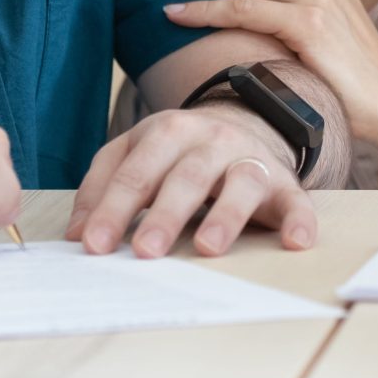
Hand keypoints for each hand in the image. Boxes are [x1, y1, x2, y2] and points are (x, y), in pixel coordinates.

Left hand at [66, 102, 318, 257]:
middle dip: (164, 214)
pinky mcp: (284, 181)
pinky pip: (296, 198)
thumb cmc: (178, 153)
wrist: (244, 125)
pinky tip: (296, 242)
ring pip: (240, 182)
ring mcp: (250, 157)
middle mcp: (211, 139)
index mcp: (167, 131)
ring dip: (225, 216)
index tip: (94, 245)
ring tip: (207, 248)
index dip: (114, 209)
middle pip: (186, 176)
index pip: (136, 172)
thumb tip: (78, 233)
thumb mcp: (134, 155)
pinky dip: (299, 219)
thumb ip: (103, 187)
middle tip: (145, 252)